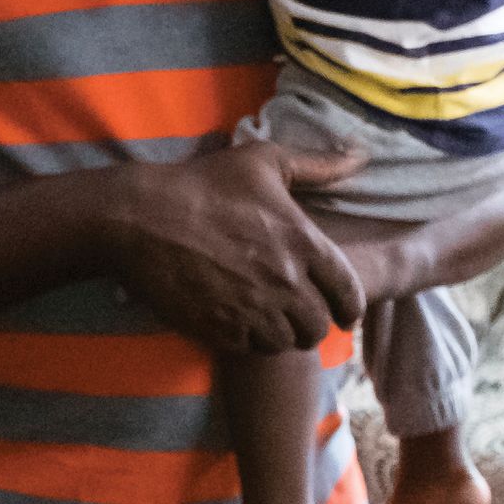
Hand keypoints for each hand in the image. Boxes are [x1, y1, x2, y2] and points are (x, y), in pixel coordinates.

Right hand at [101, 142, 364, 355]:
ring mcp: (252, 309)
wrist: (142, 219)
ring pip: (285, 342)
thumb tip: (361, 155)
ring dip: (280, 334)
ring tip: (268, 320)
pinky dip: (249, 341)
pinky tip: (239, 322)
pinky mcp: (220, 329)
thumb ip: (319, 164)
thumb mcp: (265, 162)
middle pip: (317, 326)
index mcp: (303, 243)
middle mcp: (285, 282)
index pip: (348, 294)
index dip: (350, 309)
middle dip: (312, 324)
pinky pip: (250, 349)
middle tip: (299, 317)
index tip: (345, 314)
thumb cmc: (204, 185)